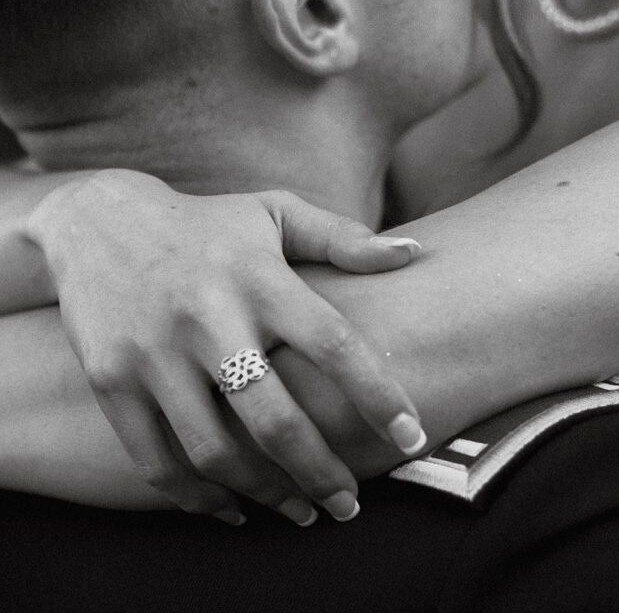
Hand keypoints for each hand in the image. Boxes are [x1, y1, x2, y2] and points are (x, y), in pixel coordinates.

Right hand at [26, 169, 425, 524]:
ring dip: (266, 495)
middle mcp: (208, 316)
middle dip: (322, 473)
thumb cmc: (206, 223)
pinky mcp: (111, 380)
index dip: (378, 395)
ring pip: (216, 452)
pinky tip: (232, 507)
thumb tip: (414, 255)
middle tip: (351, 506)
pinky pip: (155, 461)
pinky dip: (197, 498)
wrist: (98, 219)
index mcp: (258, 277)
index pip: (333, 343)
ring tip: (301, 512)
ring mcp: (154, 352)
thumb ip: (343, 238)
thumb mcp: (274, 213)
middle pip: (274, 417)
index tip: (412, 436)